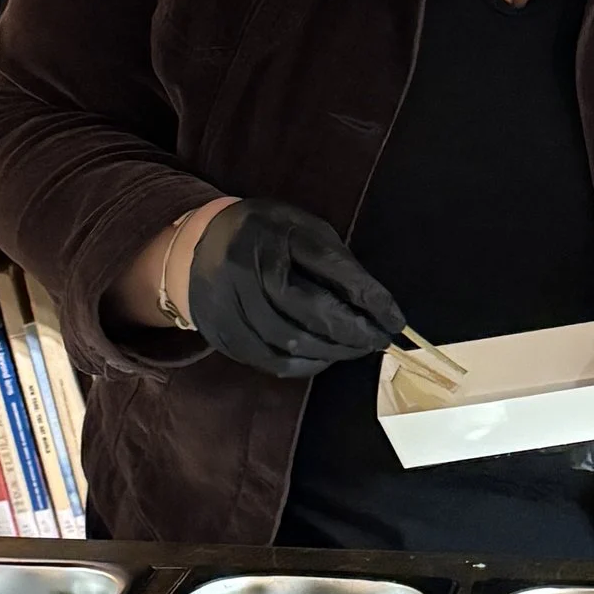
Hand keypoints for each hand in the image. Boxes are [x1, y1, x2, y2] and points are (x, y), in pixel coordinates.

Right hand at [187, 198, 408, 378]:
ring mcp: (230, 304)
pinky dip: (307, 364)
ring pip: (292, 342)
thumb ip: (334, 261)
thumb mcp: (300, 229)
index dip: (368, 297)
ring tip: (357, 348)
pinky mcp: (224, 334)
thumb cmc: (266, 235)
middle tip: (379, 340)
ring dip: (334, 351)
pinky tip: (326, 356)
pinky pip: (272, 361)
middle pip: (310, 312)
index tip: (394, 319)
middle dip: (353, 332)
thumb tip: (374, 305)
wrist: (198, 244)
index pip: (330, 268)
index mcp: (274, 233)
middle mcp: (247, 268)